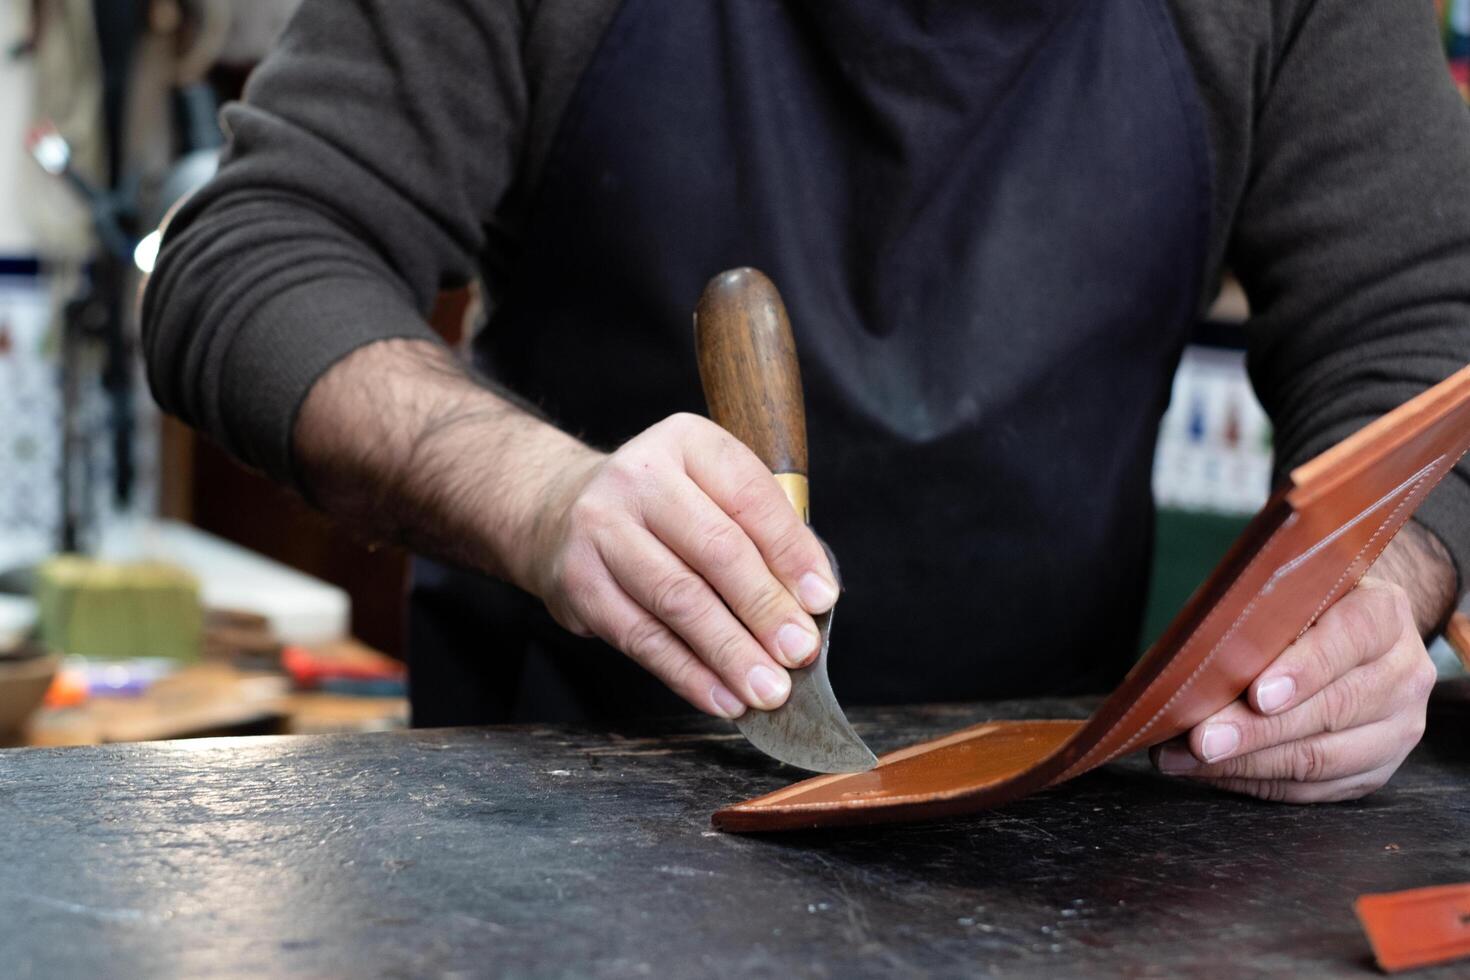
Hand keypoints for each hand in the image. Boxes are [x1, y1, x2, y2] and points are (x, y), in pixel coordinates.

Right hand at [519, 413, 838, 719]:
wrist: (557, 510)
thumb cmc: (661, 508)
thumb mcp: (711, 491)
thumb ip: (762, 533)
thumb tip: (812, 601)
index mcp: (687, 442)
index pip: (750, 497)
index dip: (791, 552)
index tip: (821, 600)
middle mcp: (638, 477)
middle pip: (715, 550)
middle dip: (765, 608)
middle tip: (799, 652)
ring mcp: (601, 528)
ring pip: (678, 600)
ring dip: (730, 652)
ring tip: (767, 688)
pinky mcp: (578, 582)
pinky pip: (642, 638)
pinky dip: (688, 675)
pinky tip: (722, 697)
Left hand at [1151, 576, 1436, 801]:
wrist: (1355, 635)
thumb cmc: (1304, 608)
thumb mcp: (1292, 591)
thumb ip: (1263, 615)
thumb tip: (1201, 660)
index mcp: (1384, 614)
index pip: (1349, 638)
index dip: (1303, 669)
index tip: (1257, 696)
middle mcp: (1403, 672)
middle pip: (1331, 709)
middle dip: (1256, 731)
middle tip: (1200, 740)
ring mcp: (1398, 727)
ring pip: (1321, 758)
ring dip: (1245, 764)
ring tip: (1185, 759)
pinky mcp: (1377, 770)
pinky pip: (1314, 788)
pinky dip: (1255, 782)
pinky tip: (1212, 773)